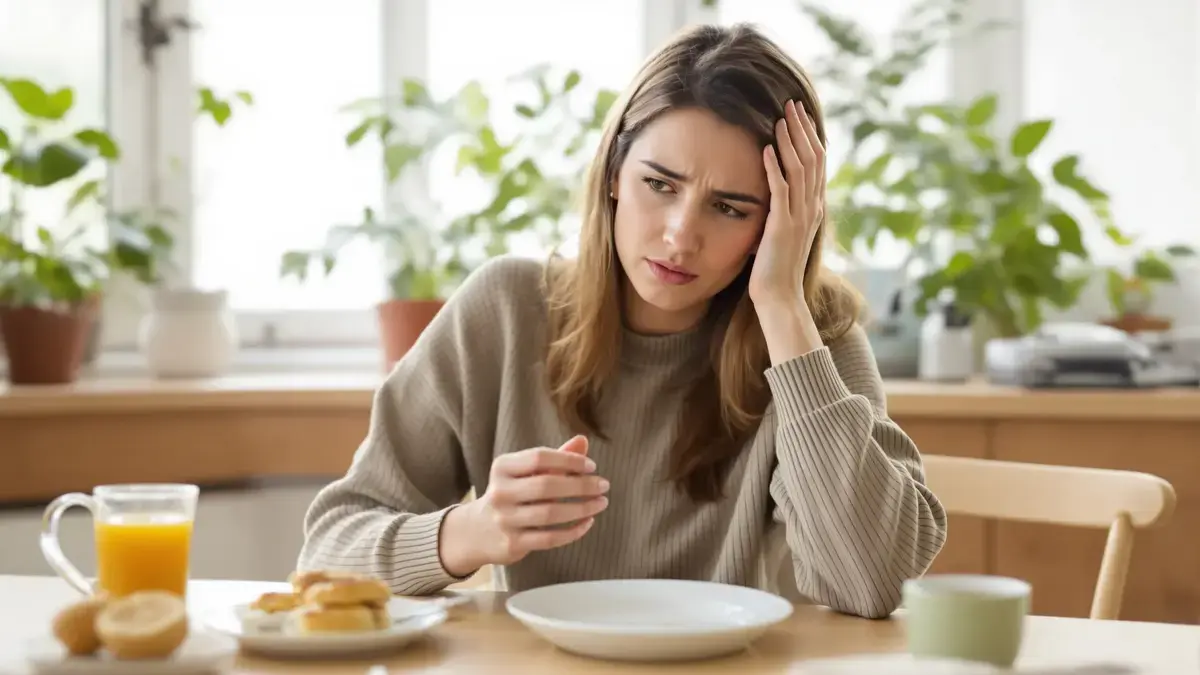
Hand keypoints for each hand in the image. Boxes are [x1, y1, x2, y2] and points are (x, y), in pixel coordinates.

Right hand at [438, 436, 608, 576]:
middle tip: (604, 485)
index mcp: (503, 468)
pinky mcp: (512, 544)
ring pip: (551, 513)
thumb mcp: (525, 473)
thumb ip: (555, 458)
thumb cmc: (511, 494)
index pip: (539, 458)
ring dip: (582, 508)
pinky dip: (573, 531)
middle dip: (581, 485)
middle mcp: (500, 492)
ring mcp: (505, 519)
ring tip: (601, 503)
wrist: (476, 532)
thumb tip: (583, 440)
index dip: (568, 460)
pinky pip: (549, 538)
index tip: (591, 466)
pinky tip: (587, 522)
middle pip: (547, 485)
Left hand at [748, 98, 825, 307]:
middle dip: (801, 130)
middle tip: (792, 104)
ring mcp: (799, 217)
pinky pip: (780, 191)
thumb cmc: (777, 267)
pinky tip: (764, 149)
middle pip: (812, 159)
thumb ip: (787, 210)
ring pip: (799, 170)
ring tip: (779, 119)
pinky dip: (773, 168)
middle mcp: (811, 208)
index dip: (810, 137)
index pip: (817, 163)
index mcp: (814, 208)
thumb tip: (779, 191)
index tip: (800, 115)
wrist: (780, 296)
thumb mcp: (786, 231)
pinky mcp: (782, 226)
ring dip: (788, 142)